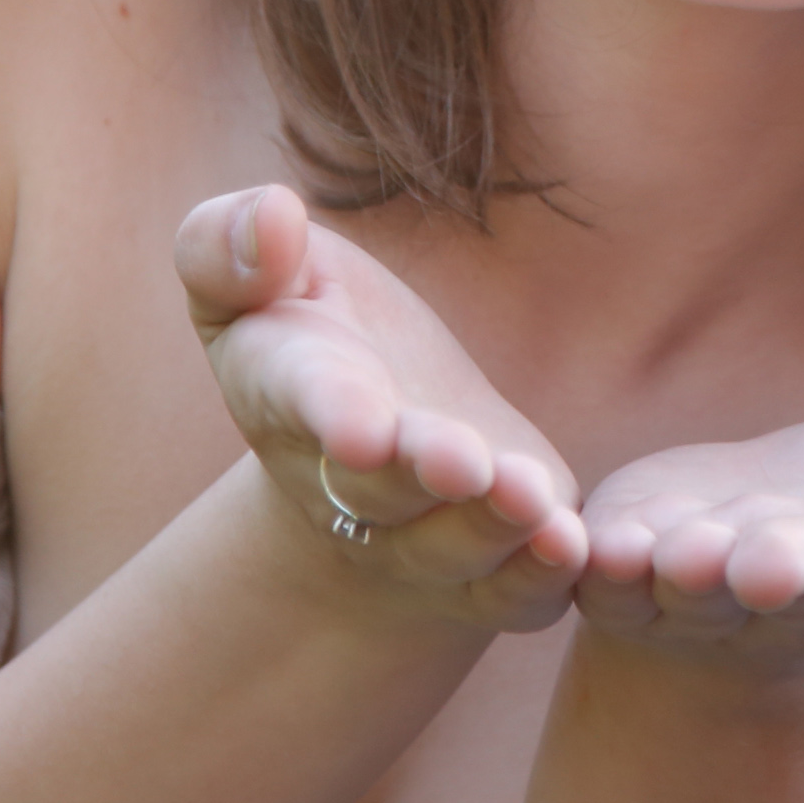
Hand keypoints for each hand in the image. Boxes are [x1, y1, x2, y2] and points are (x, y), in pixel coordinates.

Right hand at [175, 185, 588, 631]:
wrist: (362, 443)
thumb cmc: (306, 334)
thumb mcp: (252, 282)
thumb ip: (230, 248)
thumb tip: (272, 214)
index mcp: (289, 396)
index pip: (305, 401)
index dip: (334, 414)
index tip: (360, 428)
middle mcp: (351, 482)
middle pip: (383, 488)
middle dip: (419, 474)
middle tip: (459, 459)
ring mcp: (421, 534)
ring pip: (454, 543)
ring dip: (491, 524)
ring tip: (529, 496)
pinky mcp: (495, 564)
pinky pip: (513, 588)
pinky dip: (539, 574)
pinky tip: (574, 544)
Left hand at [574, 409, 803, 662]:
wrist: (777, 536)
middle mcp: (796, 590)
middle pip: (789, 583)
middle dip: (781, 573)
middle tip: (774, 564)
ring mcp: (704, 591)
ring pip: (693, 588)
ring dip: (686, 575)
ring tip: (681, 560)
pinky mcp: (627, 570)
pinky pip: (609, 576)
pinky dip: (603, 563)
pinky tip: (599, 545)